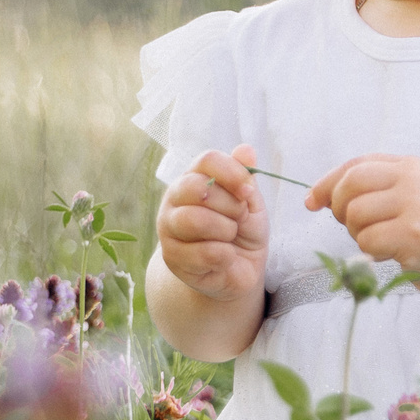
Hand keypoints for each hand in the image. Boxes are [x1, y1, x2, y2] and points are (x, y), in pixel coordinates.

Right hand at [157, 145, 268, 305]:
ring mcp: (168, 229)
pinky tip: (225, 257)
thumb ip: (245, 179)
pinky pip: (204, 253)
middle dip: (231, 206)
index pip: (207, 160)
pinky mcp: (172, 258)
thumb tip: (247, 149)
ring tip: (230, 236)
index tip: (249, 192)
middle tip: (239, 218)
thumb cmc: (242, 230)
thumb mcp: (250, 203)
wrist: (236, 270)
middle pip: (198, 188)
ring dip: (226, 230)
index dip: (233, 173)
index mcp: (194, 178)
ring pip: (195, 220)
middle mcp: (174, 200)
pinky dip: (225, 255)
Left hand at [306, 154, 419, 290]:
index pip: (356, 165)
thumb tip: (315, 197)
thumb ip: (370, 189)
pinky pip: (367, 241)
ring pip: (355, 215)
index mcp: (410, 166)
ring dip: (359, 235)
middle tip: (356, 227)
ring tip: (382, 240)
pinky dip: (371, 253)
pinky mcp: (414, 233)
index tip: (312, 201)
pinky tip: (392, 253)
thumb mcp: (407, 196)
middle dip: (341, 210)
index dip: (328, 183)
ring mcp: (416, 205)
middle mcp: (413, 179)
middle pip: (350, 186)